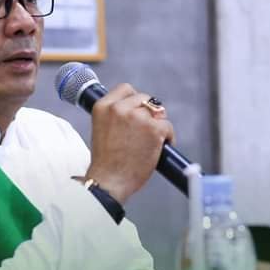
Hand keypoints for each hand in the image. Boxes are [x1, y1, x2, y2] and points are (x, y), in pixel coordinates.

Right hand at [84, 84, 174, 204]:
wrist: (109, 181)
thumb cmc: (106, 161)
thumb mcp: (102, 128)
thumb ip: (116, 115)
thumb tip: (136, 109)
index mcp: (103, 106)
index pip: (126, 89)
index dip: (135, 100)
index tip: (137, 110)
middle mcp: (120, 108)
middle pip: (145, 98)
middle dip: (148, 113)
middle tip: (146, 130)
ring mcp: (138, 117)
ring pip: (158, 112)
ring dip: (158, 124)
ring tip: (152, 140)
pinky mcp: (154, 129)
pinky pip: (168, 126)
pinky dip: (168, 137)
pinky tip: (159, 147)